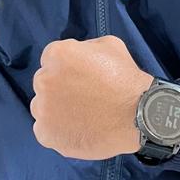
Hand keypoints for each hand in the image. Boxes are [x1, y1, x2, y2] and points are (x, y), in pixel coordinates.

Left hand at [29, 35, 152, 159]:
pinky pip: (44, 129)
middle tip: (83, 96)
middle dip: (59, 86)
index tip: (81, 76)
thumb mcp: (110, 45)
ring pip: (42, 106)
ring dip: (55, 108)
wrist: (137, 117)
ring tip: (81, 115)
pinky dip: (57, 130)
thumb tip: (78, 55)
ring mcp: (43, 109)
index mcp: (57, 55)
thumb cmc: (125, 79)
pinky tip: (77, 129)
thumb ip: (86, 47)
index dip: (68, 66)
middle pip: (45, 82)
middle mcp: (44, 80)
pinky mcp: (46, 134)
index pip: (51, 58)